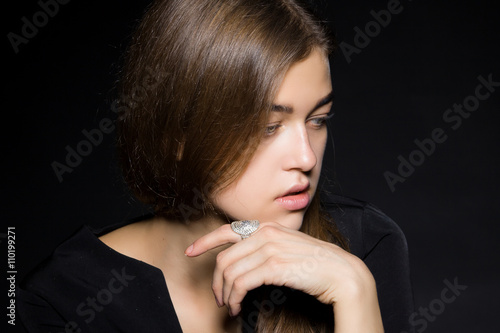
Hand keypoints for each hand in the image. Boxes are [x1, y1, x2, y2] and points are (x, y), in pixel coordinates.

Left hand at [184, 221, 377, 318]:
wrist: (341, 272)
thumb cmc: (314, 264)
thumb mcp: (286, 248)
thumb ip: (265, 247)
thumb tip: (242, 260)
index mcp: (266, 227)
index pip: (227, 230)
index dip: (205, 241)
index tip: (191, 251)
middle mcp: (265, 233)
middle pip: (224, 257)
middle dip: (216, 281)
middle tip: (220, 297)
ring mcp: (270, 248)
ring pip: (230, 272)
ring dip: (225, 294)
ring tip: (230, 306)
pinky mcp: (274, 265)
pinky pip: (241, 282)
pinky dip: (234, 297)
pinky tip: (238, 306)